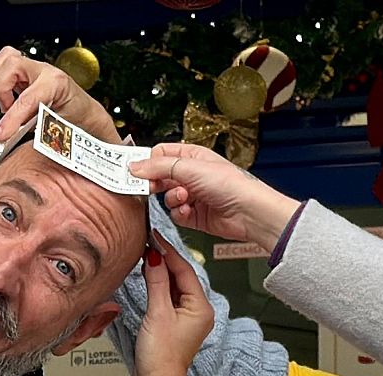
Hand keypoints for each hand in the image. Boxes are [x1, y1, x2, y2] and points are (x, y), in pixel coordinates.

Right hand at [0, 47, 117, 144]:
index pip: (27, 98)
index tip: (0, 134)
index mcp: (56, 83)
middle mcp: (44, 71)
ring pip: (4, 58)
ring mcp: (34, 68)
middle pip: (10, 64)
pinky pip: (2, 64)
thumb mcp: (59, 130)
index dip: (10, 118)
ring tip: (5, 103)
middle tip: (7, 110)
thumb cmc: (76, 122)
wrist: (85, 115)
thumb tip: (13, 139)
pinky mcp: (25, 71)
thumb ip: (37, 133)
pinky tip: (5, 97)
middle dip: (1, 90)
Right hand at [129, 144, 300, 247]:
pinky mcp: (194, 215)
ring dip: (172, 199)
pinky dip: (179, 213)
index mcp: (192, 156)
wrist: (248, 212)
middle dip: (155, 183)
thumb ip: (158, 166)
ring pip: (166, 197)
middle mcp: (191, 174)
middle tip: (149, 188)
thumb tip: (134, 166)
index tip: (135, 172)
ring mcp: (192, 195)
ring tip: (184, 198)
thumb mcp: (189, 168)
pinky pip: (175, 213)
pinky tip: (188, 211)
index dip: (147, 162)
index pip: (160, 154)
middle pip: (160, 176)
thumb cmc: (229, 184)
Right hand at [134, 231, 215, 375]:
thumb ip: (156, 282)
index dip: (168, 252)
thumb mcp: (157, 313)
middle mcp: (199, 311)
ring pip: (174, 286)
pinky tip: (148, 277)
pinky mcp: (176, 323)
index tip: (154, 237)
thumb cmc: (161, 356)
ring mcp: (187, 317)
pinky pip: (169, 297)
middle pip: (181, 276)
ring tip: (145, 256)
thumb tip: (153, 257)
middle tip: (147, 243)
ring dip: (160, 272)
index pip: (185, 270)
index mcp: (201, 307)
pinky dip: (159, 286)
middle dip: (164, 260)